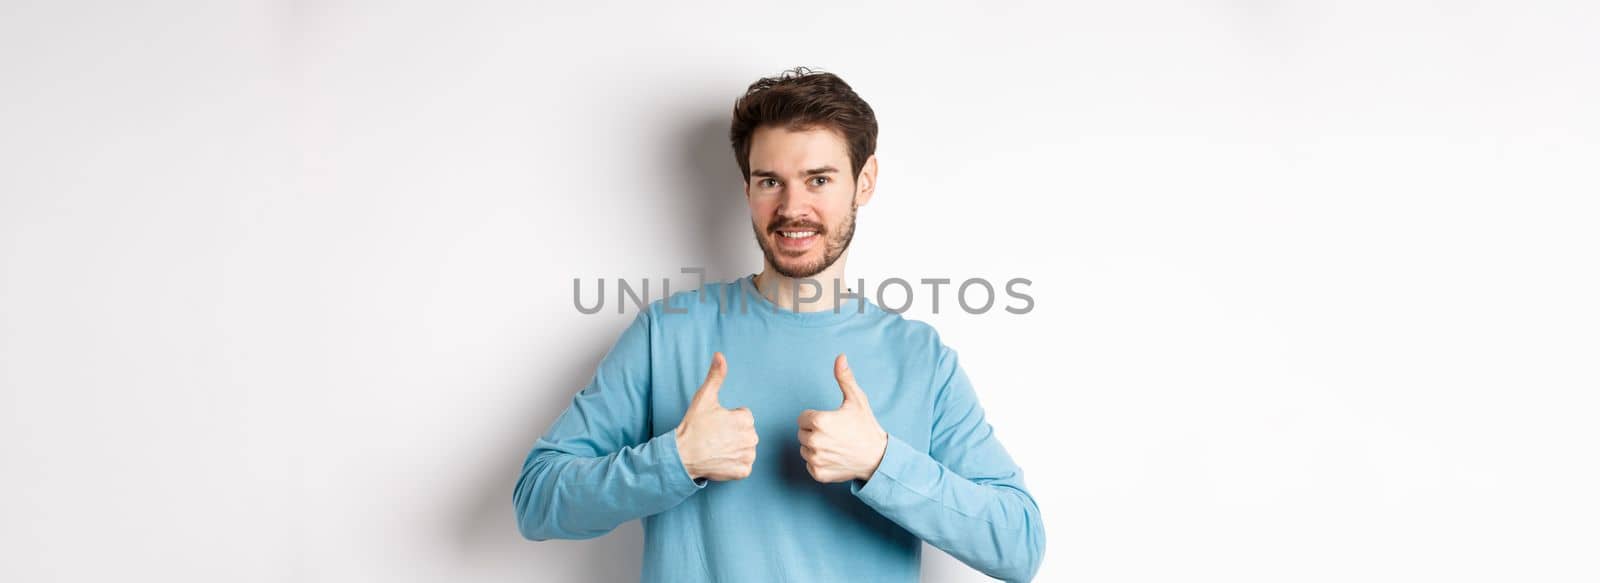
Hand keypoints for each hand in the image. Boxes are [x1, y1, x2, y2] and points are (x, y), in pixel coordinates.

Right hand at [674, 352, 758, 480]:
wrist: (683, 455)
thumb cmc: (694, 426)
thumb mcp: (704, 398)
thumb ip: (716, 376)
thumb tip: (720, 355)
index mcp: (745, 419)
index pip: (744, 417)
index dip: (729, 419)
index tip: (716, 424)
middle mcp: (751, 437)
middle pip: (747, 433)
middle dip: (734, 434)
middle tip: (715, 436)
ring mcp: (748, 455)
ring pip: (746, 448)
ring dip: (736, 449)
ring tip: (717, 448)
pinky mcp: (743, 471)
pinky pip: (744, 466)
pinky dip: (735, 464)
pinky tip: (721, 460)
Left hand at [797, 354, 888, 482]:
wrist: (877, 457)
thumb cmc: (865, 427)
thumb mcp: (856, 399)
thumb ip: (844, 378)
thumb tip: (840, 356)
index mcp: (819, 421)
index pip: (802, 418)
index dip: (816, 418)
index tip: (832, 422)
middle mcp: (814, 441)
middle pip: (802, 433)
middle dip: (815, 432)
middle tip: (835, 434)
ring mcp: (816, 459)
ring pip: (804, 449)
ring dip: (815, 447)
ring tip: (835, 445)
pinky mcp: (818, 474)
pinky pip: (809, 465)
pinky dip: (819, 462)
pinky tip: (834, 458)